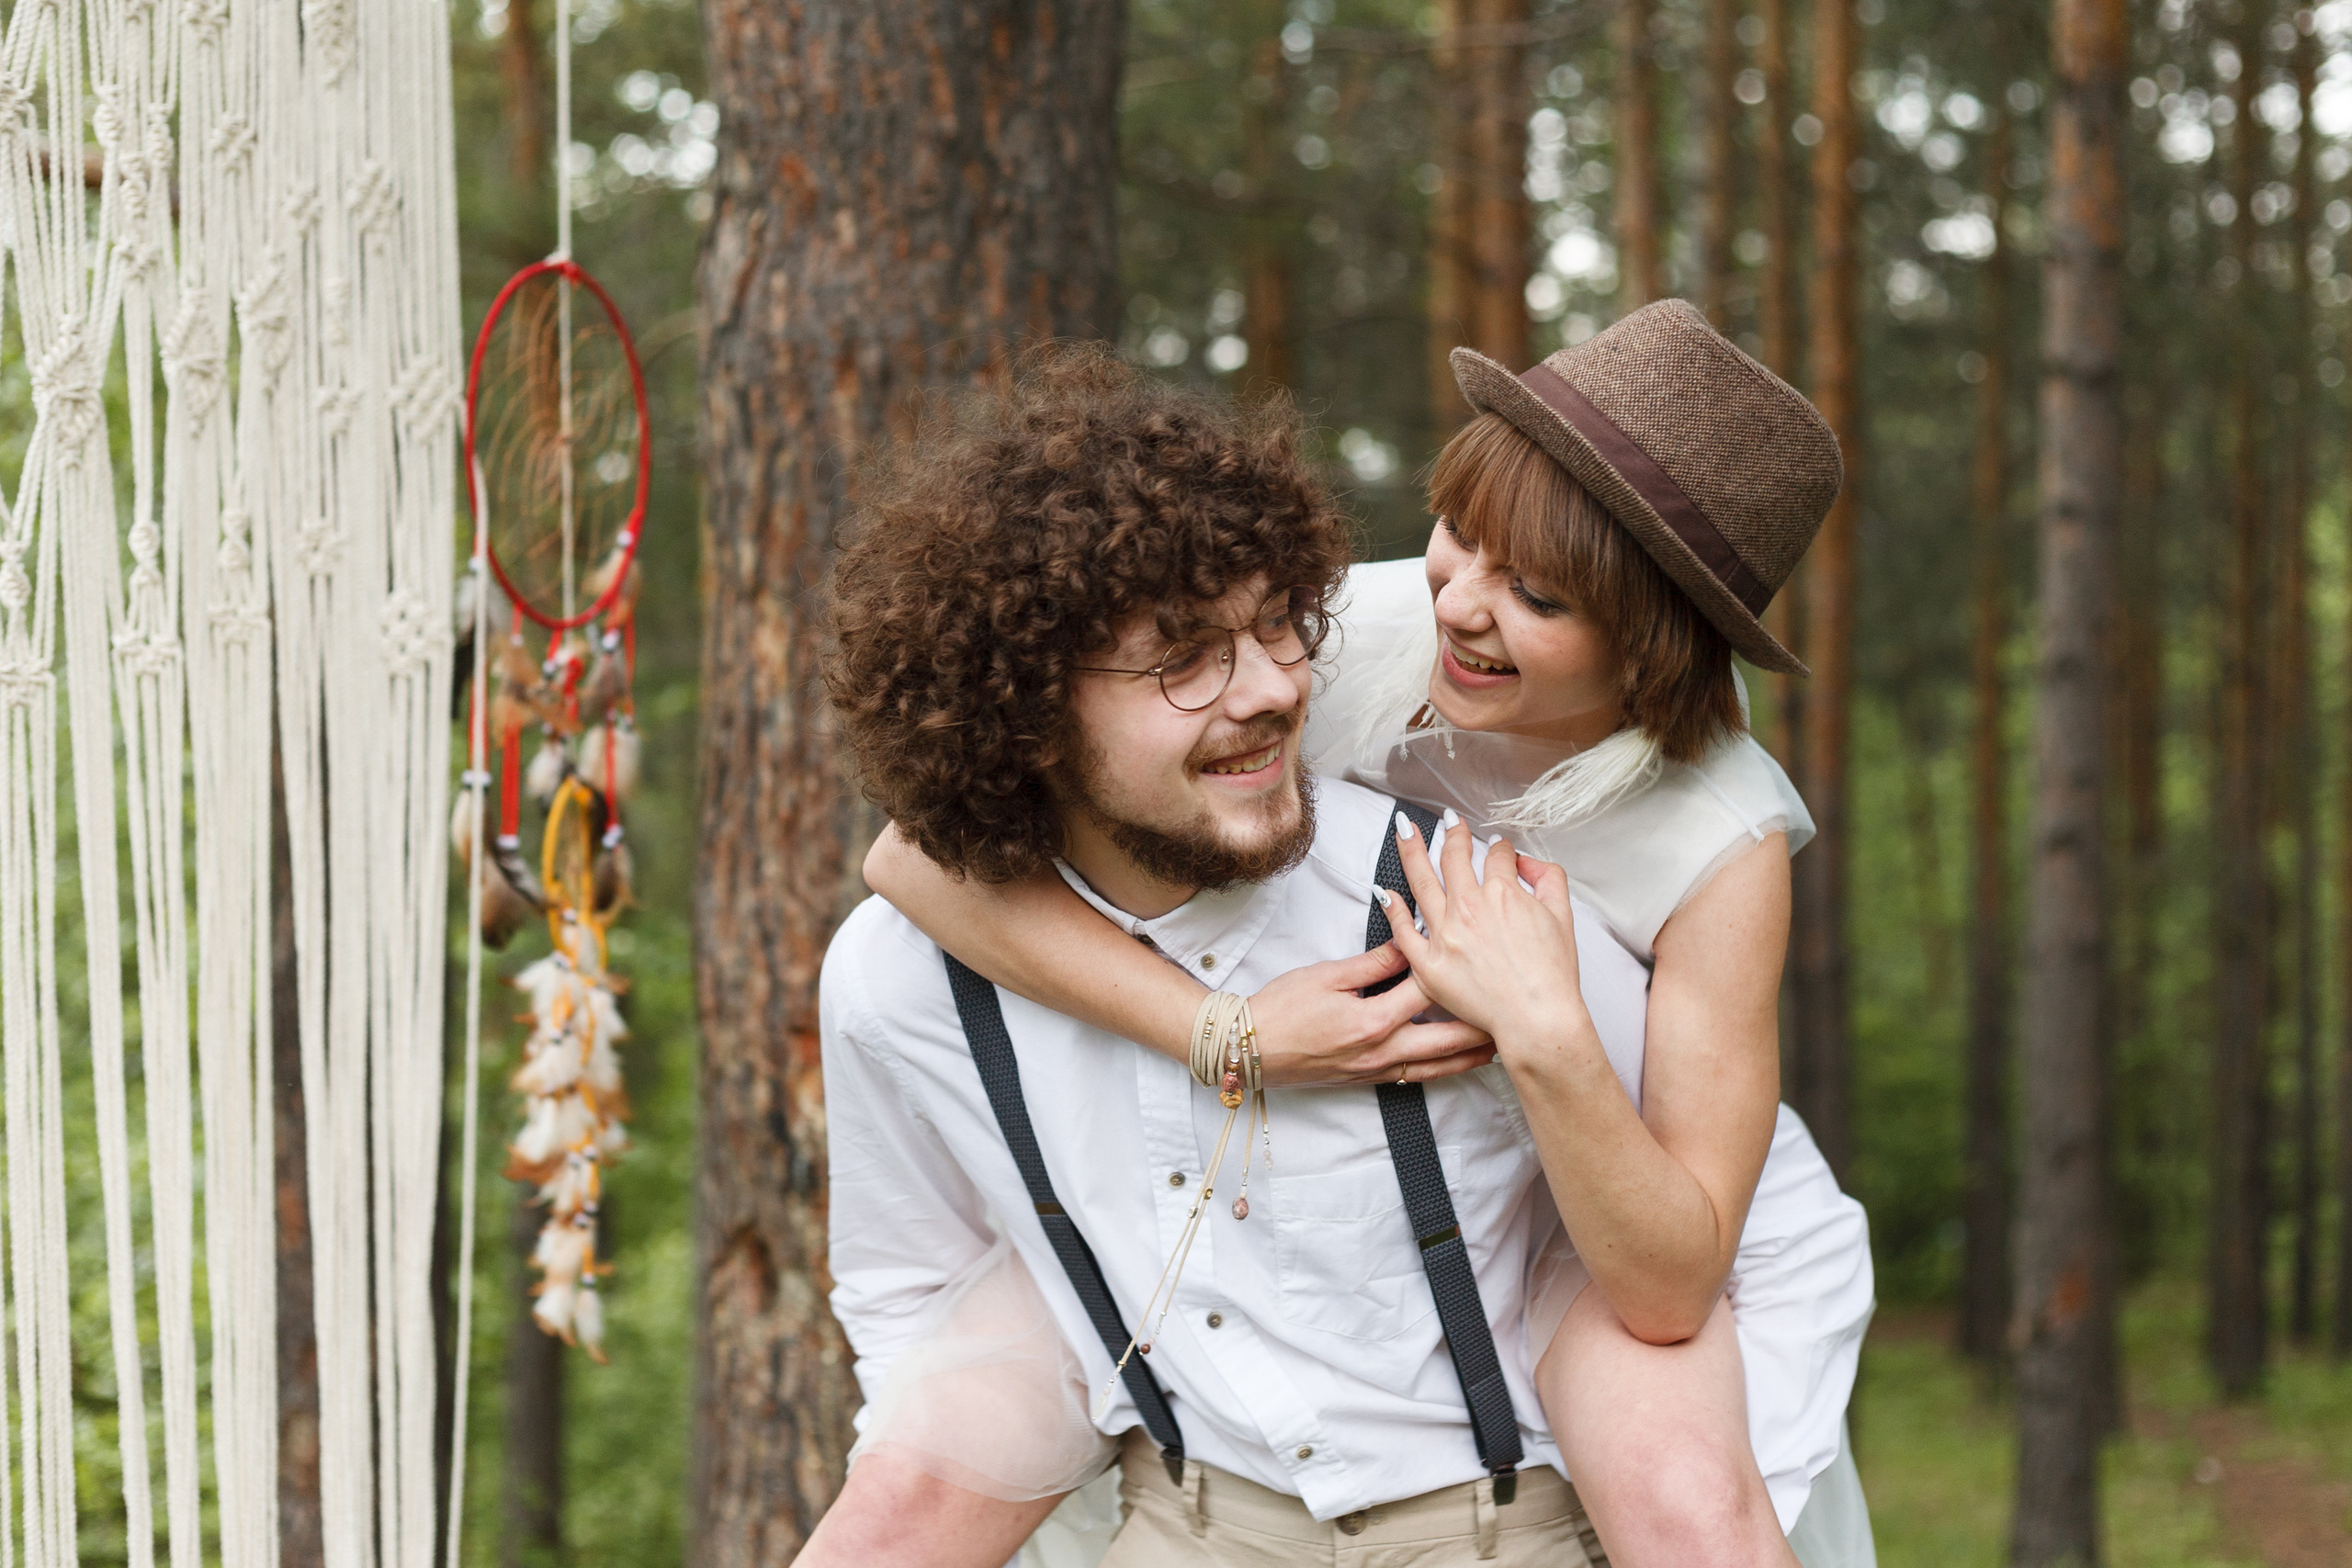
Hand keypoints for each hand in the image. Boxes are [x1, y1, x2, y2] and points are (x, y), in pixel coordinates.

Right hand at [1246, 945, 1495, 1084]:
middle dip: (1482, 1025)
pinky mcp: (1370, 1080)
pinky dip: (1444, 1069)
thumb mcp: (1327, 975)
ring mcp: (1377, 1070)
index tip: (1479, 958)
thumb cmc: (1281, 1009)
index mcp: (1373, 1021)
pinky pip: (1418, 1077)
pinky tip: (1459, 1062)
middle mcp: (1382, 1051)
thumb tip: (1409, 942)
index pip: (1427, 993)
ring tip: (1502, 1043)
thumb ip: (1375, 961)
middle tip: (1513, 1010)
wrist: (1249, 1050)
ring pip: (1439, 1066)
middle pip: (1448, 1039)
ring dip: (1472, 1054)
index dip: (1455, 973)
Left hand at [1385, 811, 1588, 1054]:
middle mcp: (1469, 909)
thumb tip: (1526, 862)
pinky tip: (1386, 892)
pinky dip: (1393, 909)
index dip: (1500, 848)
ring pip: (1421, 882)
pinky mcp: (1429, 965)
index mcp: (1502, 894)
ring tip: (1403, 830)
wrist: (1537, 1019)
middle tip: (1449, 822)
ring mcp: (1445, 936)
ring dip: (1412, 850)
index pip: (1497, 856)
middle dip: (1453, 834)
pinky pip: (1403, 932)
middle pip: (1453, 858)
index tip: (1498, 848)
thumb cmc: (1551, 976)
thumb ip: (1548, 878)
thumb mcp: (1563, 916)